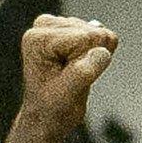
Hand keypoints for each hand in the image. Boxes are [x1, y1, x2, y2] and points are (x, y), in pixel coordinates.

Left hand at [15, 14, 117, 142]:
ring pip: (101, 34)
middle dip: (89, 58)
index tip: (67, 78)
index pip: (88, 38)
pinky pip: (102, 36)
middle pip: (95, 33)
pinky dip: (95, 53)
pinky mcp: (70, 29)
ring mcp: (58, 26)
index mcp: (38, 37)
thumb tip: (102, 52)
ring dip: (92, 57)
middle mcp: (44, 26)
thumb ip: (84, 71)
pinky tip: (78, 65)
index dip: (86, 62)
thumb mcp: (68, 94)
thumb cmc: (53, 108)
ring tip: (72, 73)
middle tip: (70, 77)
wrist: (47, 116)